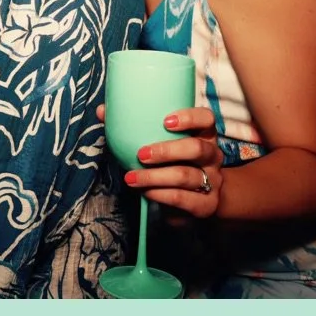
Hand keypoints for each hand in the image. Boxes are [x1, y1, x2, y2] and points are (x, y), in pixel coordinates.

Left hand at [128, 109, 224, 227]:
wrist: (201, 199)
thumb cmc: (175, 163)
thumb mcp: (162, 144)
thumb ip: (135, 127)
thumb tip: (102, 111)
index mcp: (204, 135)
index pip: (206, 118)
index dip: (190, 117)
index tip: (165, 121)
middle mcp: (212, 155)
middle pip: (197, 148)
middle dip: (166, 151)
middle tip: (140, 154)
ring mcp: (213, 180)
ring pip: (187, 176)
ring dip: (155, 177)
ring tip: (131, 178)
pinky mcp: (206, 204)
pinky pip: (183, 199)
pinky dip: (161, 195)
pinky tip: (145, 192)